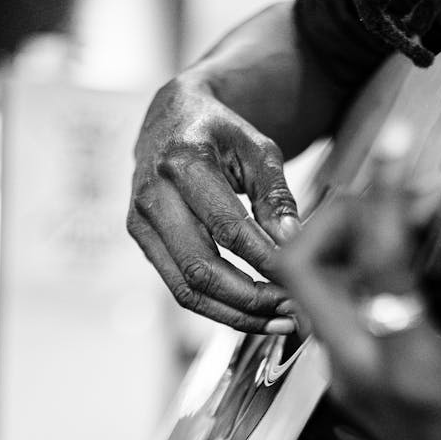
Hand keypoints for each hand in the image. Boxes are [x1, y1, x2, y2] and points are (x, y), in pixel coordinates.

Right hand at [127, 74, 299, 332]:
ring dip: (236, 314)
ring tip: (279, 320)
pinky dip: (219, 308)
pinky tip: (252, 313)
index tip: (299, 280)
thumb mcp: (258, 149)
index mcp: (183, 163)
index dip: (266, 261)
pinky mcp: (143, 242)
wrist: (170, 119)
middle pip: (201, 269)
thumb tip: (293, 243)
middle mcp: (153, 196)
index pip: (228, 228)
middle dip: (252, 299)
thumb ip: (275, 197)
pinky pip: (180, 289)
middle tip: (293, 309)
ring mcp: (141, 223)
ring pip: (187, 290)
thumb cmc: (220, 132)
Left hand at [278, 174, 440, 439]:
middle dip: (335, 216)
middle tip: (387, 191)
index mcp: (408, 370)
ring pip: (312, 295)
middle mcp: (360, 378)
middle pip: (302, 273)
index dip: (384, 193)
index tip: (395, 147)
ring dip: (344, 247)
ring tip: (402, 223)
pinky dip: (354, 279)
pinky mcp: (352, 392)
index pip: (378, 261)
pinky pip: (331, 320)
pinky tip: (400, 268)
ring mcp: (348, 387)